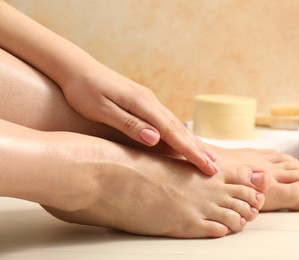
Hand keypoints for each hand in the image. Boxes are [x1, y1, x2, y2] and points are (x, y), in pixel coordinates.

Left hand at [61, 63, 217, 174]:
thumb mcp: (102, 110)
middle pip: (179, 130)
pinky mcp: (143, 103)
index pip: (172, 133)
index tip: (207, 167)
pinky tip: (185, 141)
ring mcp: (148, 101)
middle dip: (198, 150)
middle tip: (216, 168)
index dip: (191, 152)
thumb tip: (155, 139)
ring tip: (207, 157)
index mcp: (142, 104)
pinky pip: (167, 122)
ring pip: (175, 125)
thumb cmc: (83, 91)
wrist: (76, 68)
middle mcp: (151, 101)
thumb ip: (129, 124)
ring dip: (192, 143)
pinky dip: (180, 135)